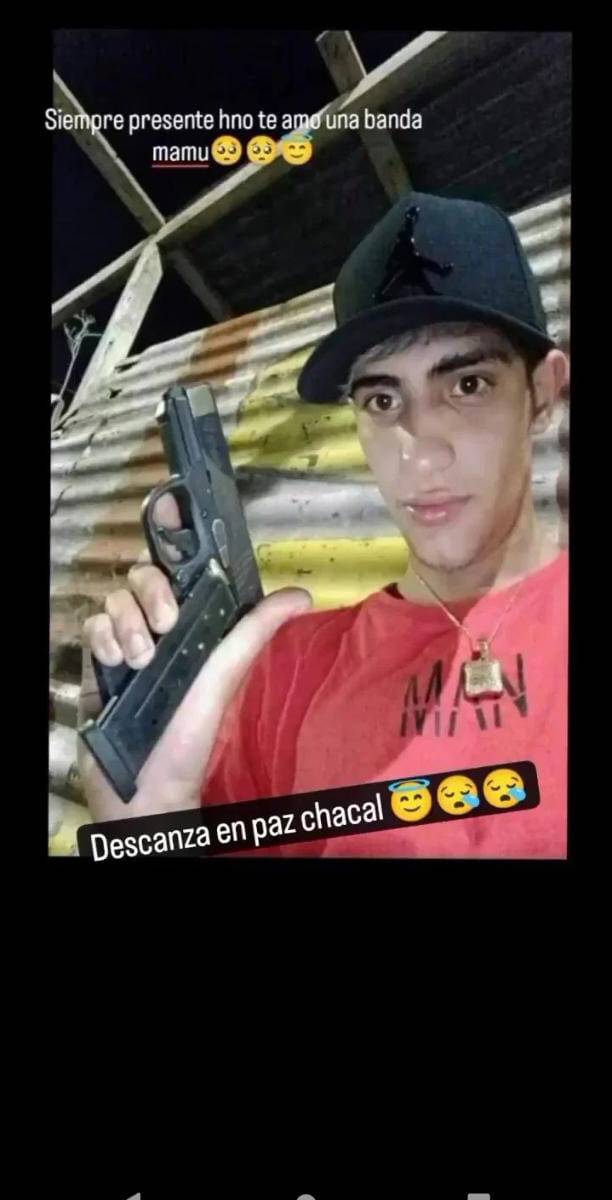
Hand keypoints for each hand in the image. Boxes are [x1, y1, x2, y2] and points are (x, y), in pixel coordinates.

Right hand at [78, 496, 311, 820]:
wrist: (146, 785)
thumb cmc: (190, 737)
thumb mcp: (224, 678)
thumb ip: (253, 633)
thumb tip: (301, 595)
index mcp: (195, 627)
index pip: (183, 569)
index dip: (173, 533)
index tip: (169, 505)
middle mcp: (159, 627)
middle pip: (144, 574)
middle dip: (152, 591)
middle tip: (166, 626)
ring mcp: (126, 642)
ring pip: (115, 597)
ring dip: (128, 623)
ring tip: (141, 661)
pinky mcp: (97, 661)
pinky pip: (91, 624)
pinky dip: (102, 637)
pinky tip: (116, 663)